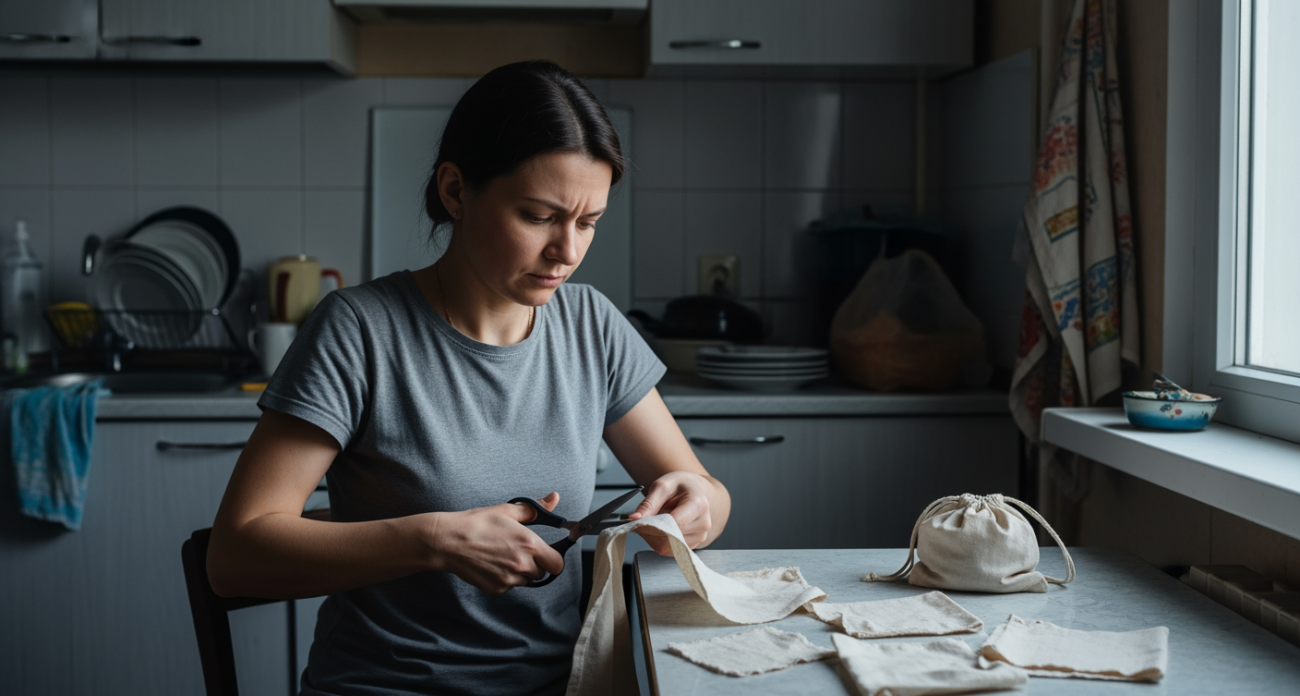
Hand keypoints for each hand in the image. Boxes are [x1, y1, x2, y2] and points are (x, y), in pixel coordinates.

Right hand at [425, 492, 565, 593]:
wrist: (449, 541)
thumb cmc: (477, 524)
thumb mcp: (507, 511)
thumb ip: (535, 509)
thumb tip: (554, 498)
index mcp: (529, 544)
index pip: (557, 564)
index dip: (553, 559)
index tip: (547, 553)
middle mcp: (522, 564)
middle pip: (542, 573)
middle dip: (535, 564)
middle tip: (519, 551)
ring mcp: (509, 579)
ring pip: (525, 581)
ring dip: (520, 572)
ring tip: (502, 556)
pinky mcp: (496, 589)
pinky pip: (509, 586)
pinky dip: (505, 578)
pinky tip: (492, 564)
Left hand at [626, 472, 713, 552]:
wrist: (693, 489)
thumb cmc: (680, 486)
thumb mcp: (662, 486)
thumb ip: (648, 504)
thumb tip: (634, 519)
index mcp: (699, 504)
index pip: (676, 523)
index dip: (655, 525)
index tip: (640, 522)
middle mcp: (703, 523)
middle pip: (672, 537)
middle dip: (652, 531)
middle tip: (644, 521)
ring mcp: (700, 536)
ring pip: (670, 547)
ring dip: (656, 538)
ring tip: (657, 522)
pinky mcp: (694, 545)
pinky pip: (671, 550)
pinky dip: (661, 542)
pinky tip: (662, 530)